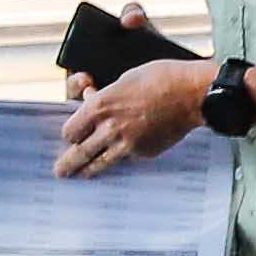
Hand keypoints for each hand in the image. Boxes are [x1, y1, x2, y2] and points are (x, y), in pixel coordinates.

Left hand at [57, 57, 208, 177]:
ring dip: (87, 171)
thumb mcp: (124, 79)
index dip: (71, 133)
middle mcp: (109, 128)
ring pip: (100, 163)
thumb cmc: (162, 79)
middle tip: (60, 172)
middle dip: (68, 164)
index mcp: (100, 106)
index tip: (71, 135)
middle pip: (78, 153)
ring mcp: (128, 143)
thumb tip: (91, 102)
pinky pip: (127, 158)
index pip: (70, 131)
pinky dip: (122, 158)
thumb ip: (104, 96)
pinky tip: (121, 157)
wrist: (194, 94)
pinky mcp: (145, 152)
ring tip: (80, 176)